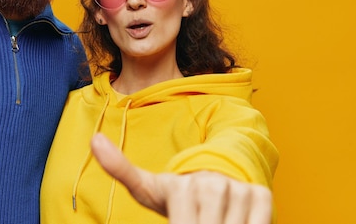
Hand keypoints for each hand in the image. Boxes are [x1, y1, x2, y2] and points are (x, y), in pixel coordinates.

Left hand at [90, 133, 272, 223]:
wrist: (214, 174)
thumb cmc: (178, 191)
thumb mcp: (148, 186)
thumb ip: (120, 168)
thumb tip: (94, 139)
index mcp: (181, 189)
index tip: (177, 222)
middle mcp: (210, 187)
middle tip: (194, 218)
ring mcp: (238, 190)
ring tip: (210, 218)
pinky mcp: (261, 194)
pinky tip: (232, 220)